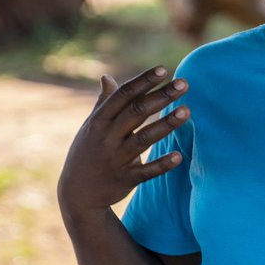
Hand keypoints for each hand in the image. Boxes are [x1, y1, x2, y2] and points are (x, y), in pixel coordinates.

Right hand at [58, 67, 189, 211]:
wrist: (77, 195)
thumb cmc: (86, 153)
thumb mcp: (90, 127)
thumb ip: (103, 103)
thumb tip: (107, 77)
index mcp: (98, 121)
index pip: (123, 95)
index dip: (143, 81)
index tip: (164, 69)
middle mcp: (107, 137)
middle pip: (137, 112)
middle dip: (161, 96)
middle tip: (184, 83)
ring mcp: (116, 159)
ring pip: (144, 138)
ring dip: (167, 124)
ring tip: (187, 111)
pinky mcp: (126, 179)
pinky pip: (147, 171)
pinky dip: (162, 164)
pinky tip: (179, 156)